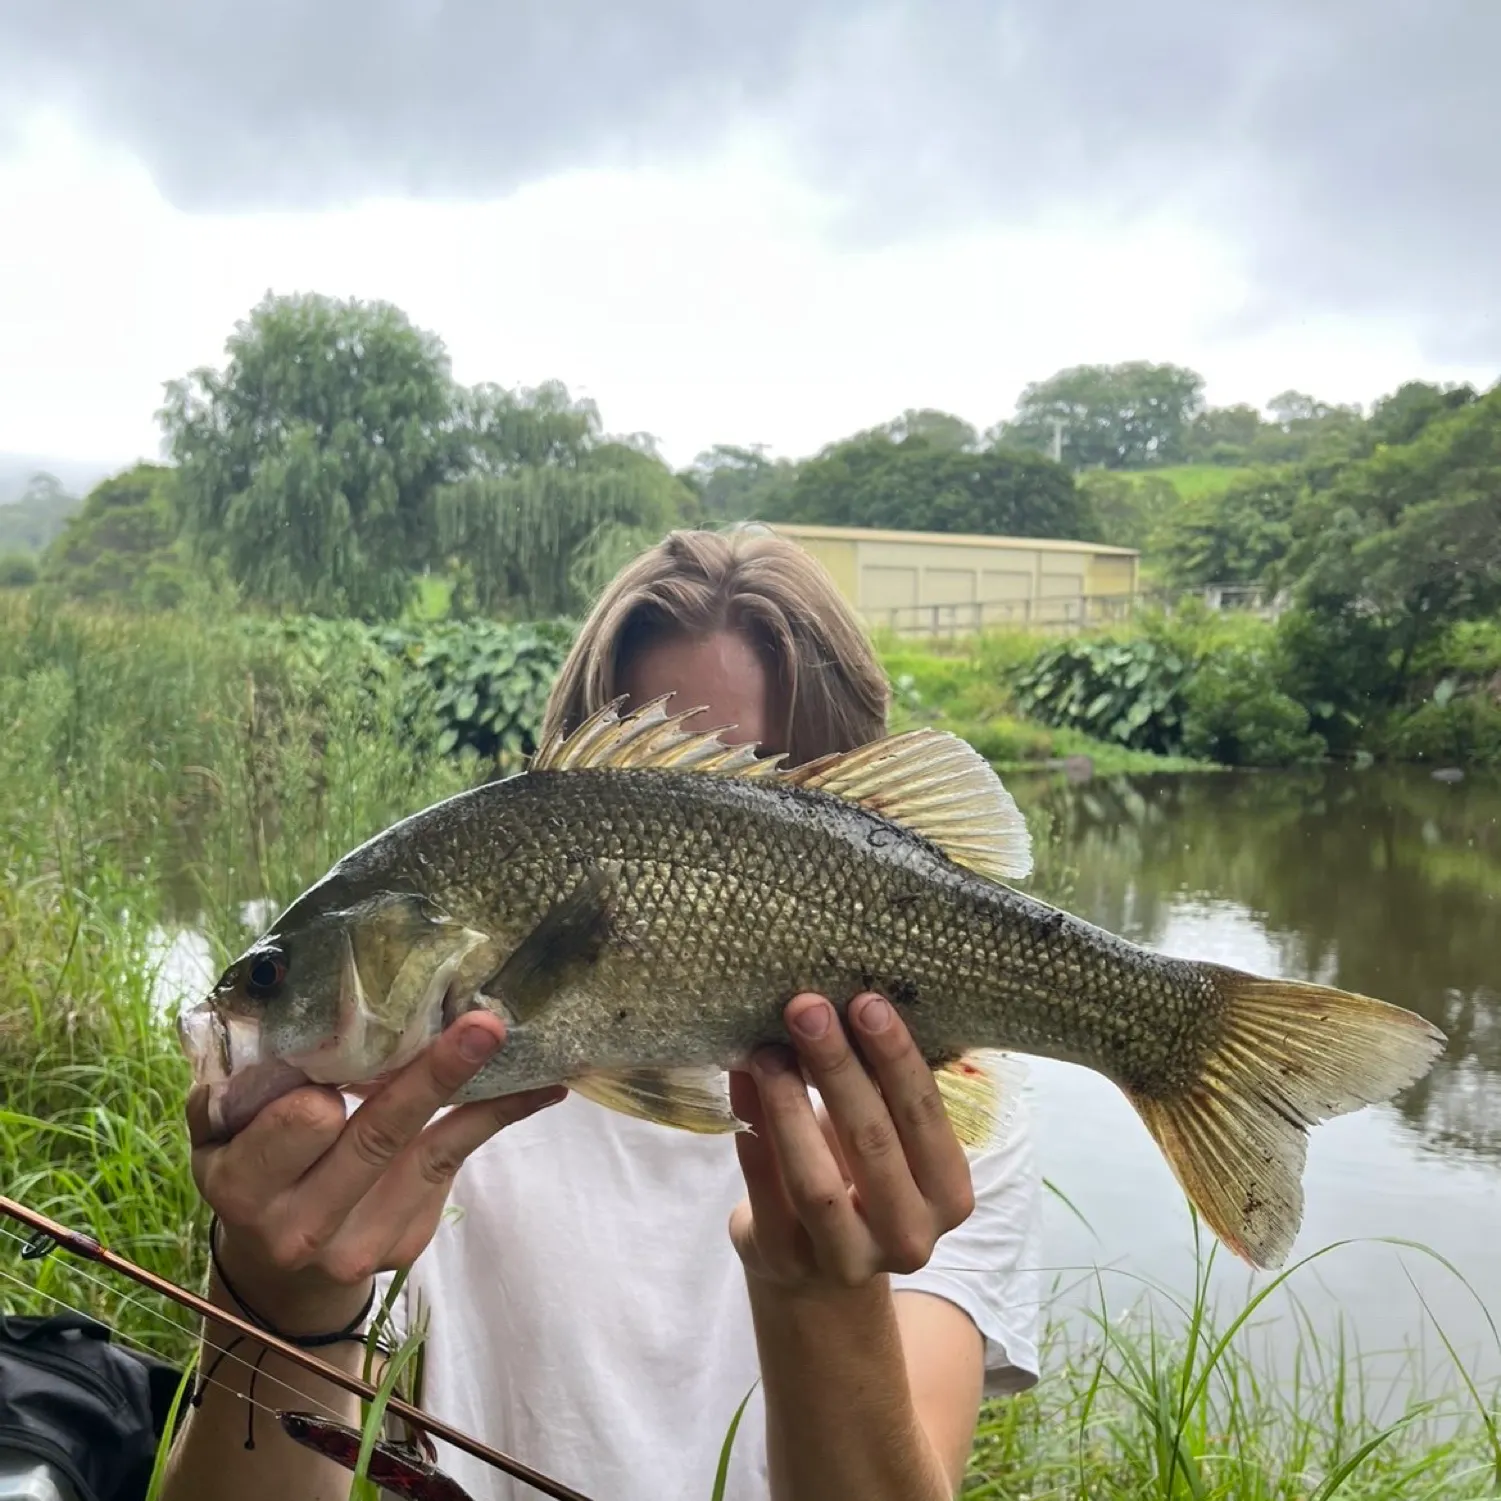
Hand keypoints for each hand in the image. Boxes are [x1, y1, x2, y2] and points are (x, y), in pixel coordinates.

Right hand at [186, 1011, 563, 1333]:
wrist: (274, 1269)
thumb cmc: (247, 1164)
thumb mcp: (218, 1129)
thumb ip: (238, 1082)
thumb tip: (285, 1010)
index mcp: (244, 1186)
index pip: (302, 1123)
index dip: (332, 1084)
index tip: (358, 1039)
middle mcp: (301, 1226)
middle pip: (378, 1137)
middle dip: (434, 1077)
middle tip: (482, 1026)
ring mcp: (360, 1243)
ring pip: (432, 1153)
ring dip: (487, 1098)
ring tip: (530, 1054)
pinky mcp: (406, 1242)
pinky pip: (453, 1166)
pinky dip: (492, 1120)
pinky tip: (535, 1089)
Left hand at [728, 992, 975, 1294]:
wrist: (820, 1267)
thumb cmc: (860, 1179)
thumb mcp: (886, 1140)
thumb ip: (874, 1087)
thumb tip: (833, 1005)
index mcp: (948, 1194)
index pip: (925, 1117)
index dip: (896, 1057)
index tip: (865, 1001)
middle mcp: (908, 1235)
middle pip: (872, 1142)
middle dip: (838, 1067)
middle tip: (807, 1008)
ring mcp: (847, 1259)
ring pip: (817, 1180)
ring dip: (788, 1104)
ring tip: (766, 1050)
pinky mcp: (787, 1262)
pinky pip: (765, 1192)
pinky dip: (752, 1134)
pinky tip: (741, 1084)